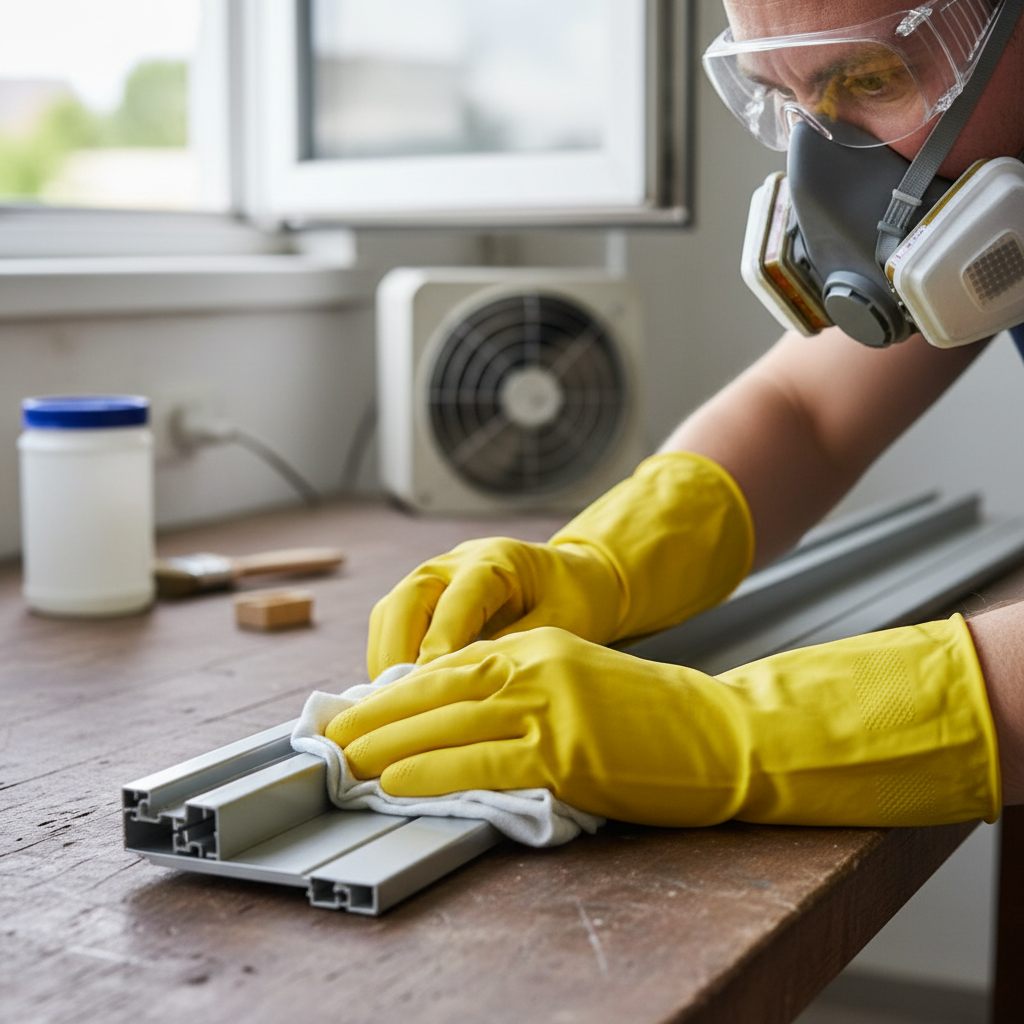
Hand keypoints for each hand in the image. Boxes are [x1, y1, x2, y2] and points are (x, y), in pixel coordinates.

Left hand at [334, 619, 999, 827]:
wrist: (723, 731)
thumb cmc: (653, 718)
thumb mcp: (580, 682)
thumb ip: (524, 689)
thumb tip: (461, 718)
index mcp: (538, 647)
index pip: (449, 665)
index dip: (397, 691)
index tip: (359, 710)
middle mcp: (536, 665)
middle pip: (436, 688)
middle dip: (375, 714)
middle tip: (330, 734)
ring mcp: (549, 705)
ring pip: (447, 720)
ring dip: (387, 744)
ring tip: (343, 760)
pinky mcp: (565, 750)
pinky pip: (481, 761)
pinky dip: (431, 772)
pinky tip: (396, 783)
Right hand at [367, 452, 754, 676]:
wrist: (575, 579)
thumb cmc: (575, 599)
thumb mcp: (563, 622)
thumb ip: (519, 647)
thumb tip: (475, 688)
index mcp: (494, 559)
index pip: (456, 600)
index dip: (440, 645)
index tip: (431, 687)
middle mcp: (454, 562)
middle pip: (407, 599)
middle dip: (398, 652)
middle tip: (402, 703)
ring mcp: (435, 577)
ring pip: (391, 612)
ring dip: (386, 659)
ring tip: (394, 707)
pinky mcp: (425, 599)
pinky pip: (393, 626)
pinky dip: (390, 660)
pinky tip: (401, 699)